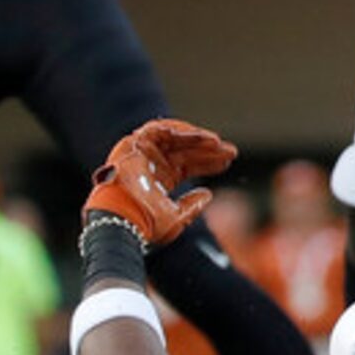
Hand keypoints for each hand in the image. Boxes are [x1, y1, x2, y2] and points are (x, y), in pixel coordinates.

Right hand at [85, 118, 238, 246]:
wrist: (123, 221)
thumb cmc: (146, 224)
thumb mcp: (176, 218)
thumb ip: (191, 206)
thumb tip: (207, 195)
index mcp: (159, 181)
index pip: (187, 165)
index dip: (208, 162)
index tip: (228, 161)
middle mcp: (151, 165)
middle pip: (184, 151)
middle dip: (208, 150)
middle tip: (231, 151)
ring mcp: (141, 155)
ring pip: (173, 138)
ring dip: (197, 138)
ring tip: (217, 143)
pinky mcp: (131, 146)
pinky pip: (156, 130)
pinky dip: (178, 130)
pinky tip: (199, 137)